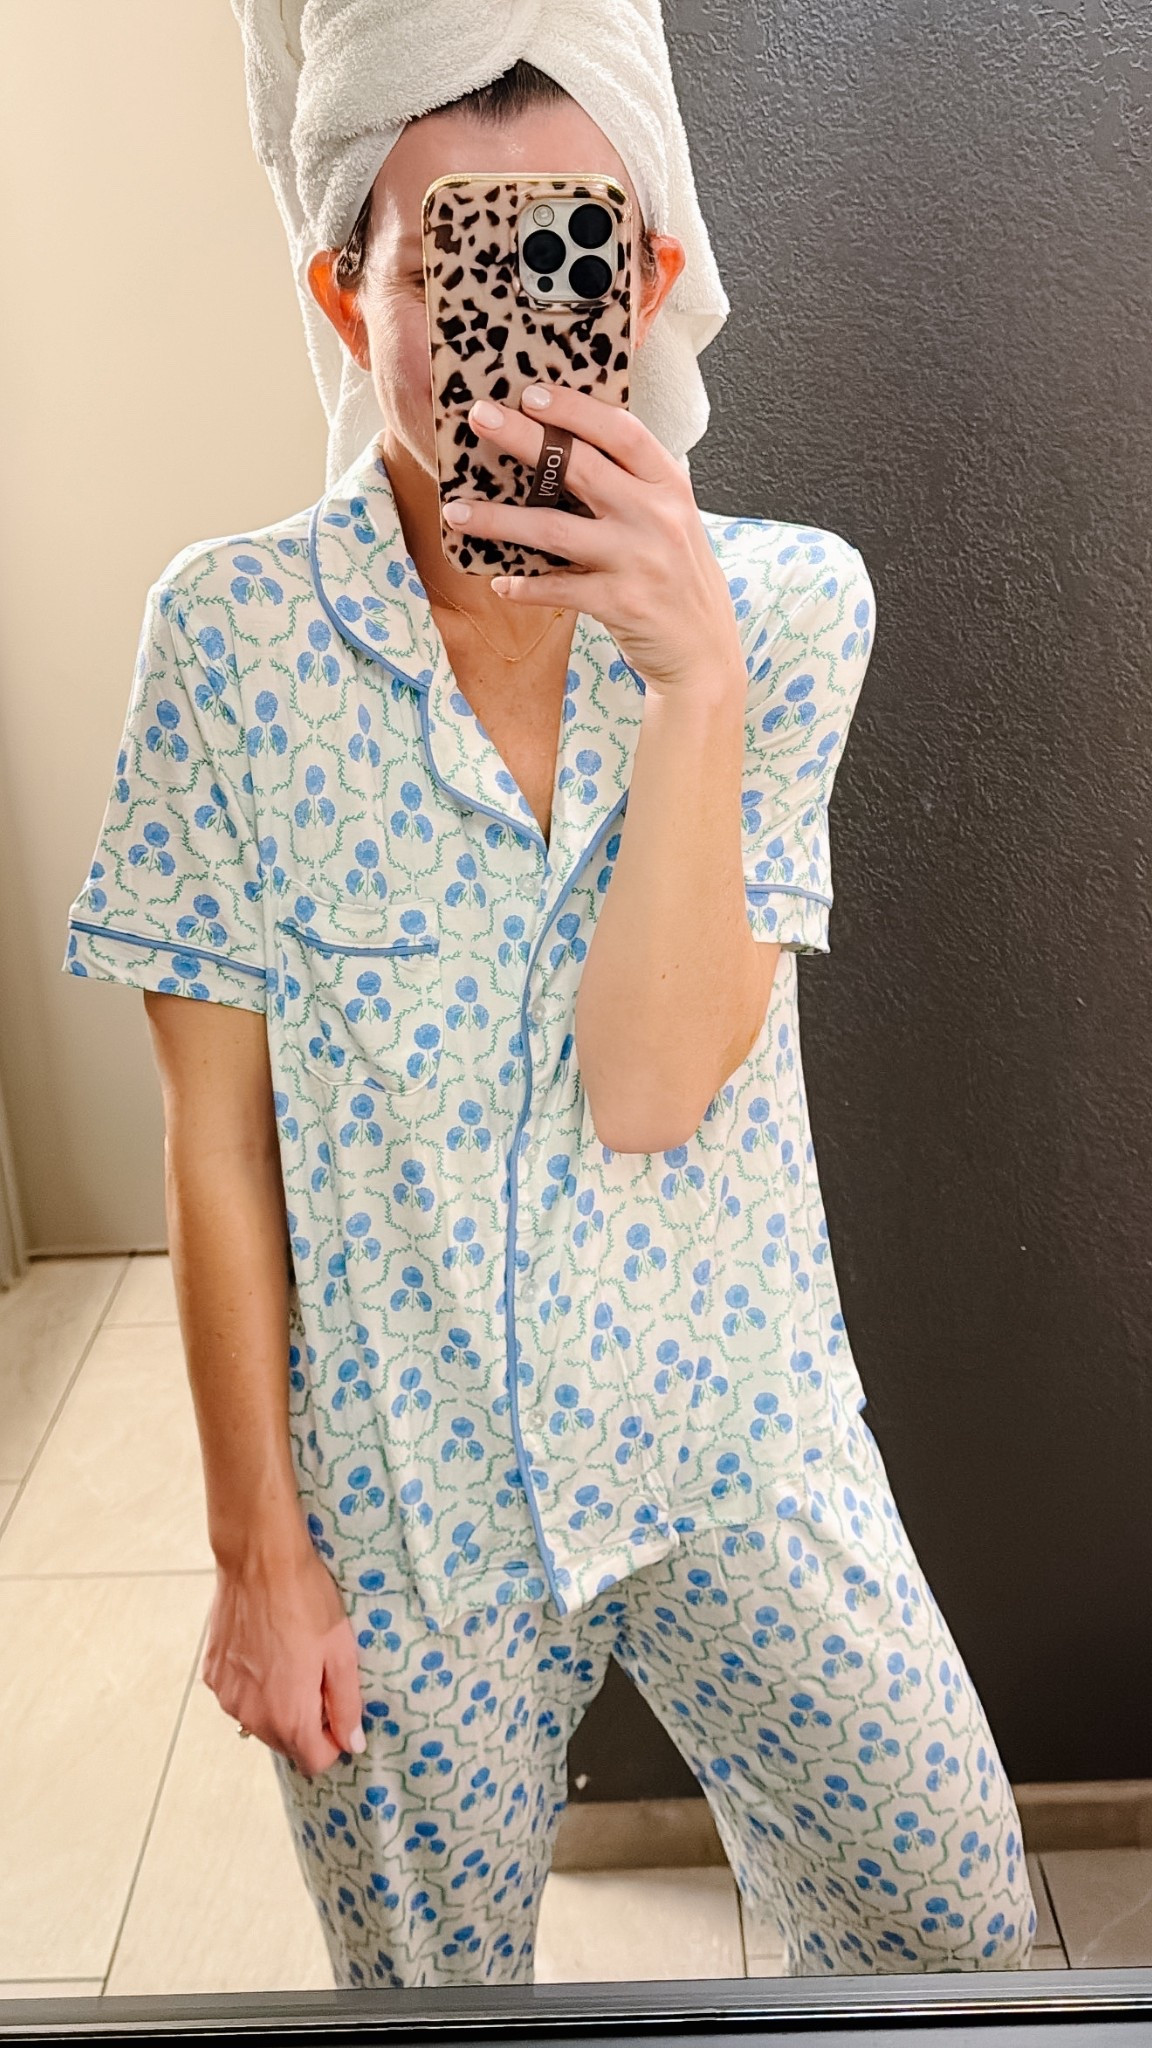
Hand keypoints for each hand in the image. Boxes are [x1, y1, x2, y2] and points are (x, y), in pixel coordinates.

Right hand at [202, 1536, 365, 1776]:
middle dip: (306, 1721)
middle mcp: (251, 1716)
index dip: (334, 1740)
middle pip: (286, 1743)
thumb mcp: (341, 1651)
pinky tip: (265, 1648)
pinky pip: (239, 1695)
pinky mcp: (212, 1674)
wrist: (258, 1559)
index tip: (338, 1708)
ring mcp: (226, 1696)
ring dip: (278, 1702)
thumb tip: (352, 1743)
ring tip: (290, 1656)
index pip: (315, 1761)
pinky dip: (254, 1683)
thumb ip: (347, 1705)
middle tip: (317, 1674)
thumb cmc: (306, 1600)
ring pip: (260, 1720)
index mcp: (288, 1716)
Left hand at [443, 386, 746, 696]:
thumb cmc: (678, 577)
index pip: (621, 432)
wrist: (703, 650)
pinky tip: (498, 582)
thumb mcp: (671, 519)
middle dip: (524, 438)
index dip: (576, 409)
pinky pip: (559, 589)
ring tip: (454, 511)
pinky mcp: (621, 603)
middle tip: (480, 417)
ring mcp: (638, 561)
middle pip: (581, 467)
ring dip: (499, 519)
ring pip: (555, 530)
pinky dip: (524, 587)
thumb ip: (633, 486)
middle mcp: (656, 517)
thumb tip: (564, 450)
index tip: (532, 392)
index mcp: (669, 486)